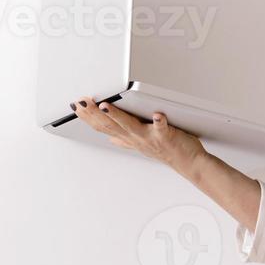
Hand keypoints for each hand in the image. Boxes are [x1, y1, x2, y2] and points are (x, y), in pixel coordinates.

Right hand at [69, 96, 204, 174]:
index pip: (103, 126)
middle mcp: (136, 138)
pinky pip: (162, 128)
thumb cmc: (167, 151)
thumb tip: (110, 137)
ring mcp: (150, 138)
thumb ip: (125, 139)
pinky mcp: (166, 136)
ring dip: (116, 116)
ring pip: (129, 126)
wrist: (188, 162)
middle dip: (94, 113)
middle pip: (110, 125)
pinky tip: (157, 114)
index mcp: (129, 138)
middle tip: (81, 102)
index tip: (75, 107)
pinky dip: (159, 121)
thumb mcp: (141, 144)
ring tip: (105, 105)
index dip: (88, 117)